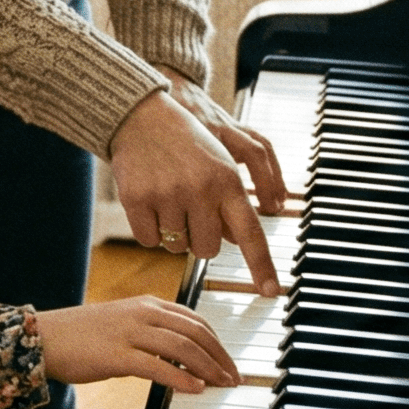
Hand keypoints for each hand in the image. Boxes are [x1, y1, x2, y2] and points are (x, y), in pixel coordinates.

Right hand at [35, 295, 240, 391]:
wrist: (43, 338)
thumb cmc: (82, 336)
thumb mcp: (123, 326)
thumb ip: (152, 335)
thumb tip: (181, 359)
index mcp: (146, 304)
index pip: (195, 320)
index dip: (218, 343)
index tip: (230, 363)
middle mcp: (142, 313)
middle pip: (195, 332)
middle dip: (220, 357)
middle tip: (234, 378)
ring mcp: (129, 332)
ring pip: (182, 347)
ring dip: (208, 368)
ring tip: (221, 384)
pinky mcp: (116, 355)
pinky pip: (157, 366)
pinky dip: (181, 378)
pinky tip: (194, 389)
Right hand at [109, 90, 284, 295]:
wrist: (142, 116)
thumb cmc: (186, 145)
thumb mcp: (219, 165)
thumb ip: (230, 204)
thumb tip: (233, 242)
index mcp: (227, 181)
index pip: (250, 233)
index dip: (261, 266)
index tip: (271, 292)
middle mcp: (200, 189)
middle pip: (207, 250)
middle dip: (200, 239)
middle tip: (190, 210)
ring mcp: (167, 195)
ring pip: (176, 247)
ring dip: (173, 232)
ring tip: (168, 198)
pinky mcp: (137, 199)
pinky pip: (148, 241)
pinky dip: (148, 230)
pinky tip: (148, 202)